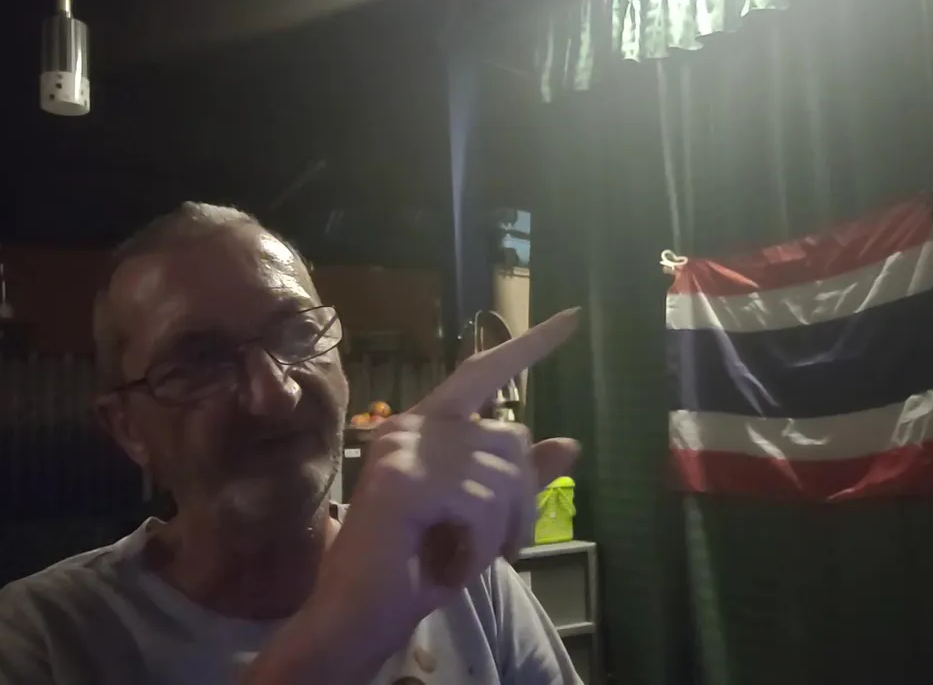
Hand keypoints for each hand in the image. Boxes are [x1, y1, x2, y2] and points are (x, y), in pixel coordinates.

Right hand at [305, 308, 581, 668]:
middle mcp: (412, 425)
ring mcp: (403, 448)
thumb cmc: (416, 565)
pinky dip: (478, 547)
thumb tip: (569, 443)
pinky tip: (448, 563)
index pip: (483, 373)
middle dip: (520, 502)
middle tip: (496, 547)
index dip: (529, 347)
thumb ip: (520, 480)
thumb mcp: (482, 520)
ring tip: (462, 556)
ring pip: (502, 476)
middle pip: (511, 438)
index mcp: (427, 426)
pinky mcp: (401, 478)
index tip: (573, 319)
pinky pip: (479, 505)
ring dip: (499, 532)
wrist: (358, 613)